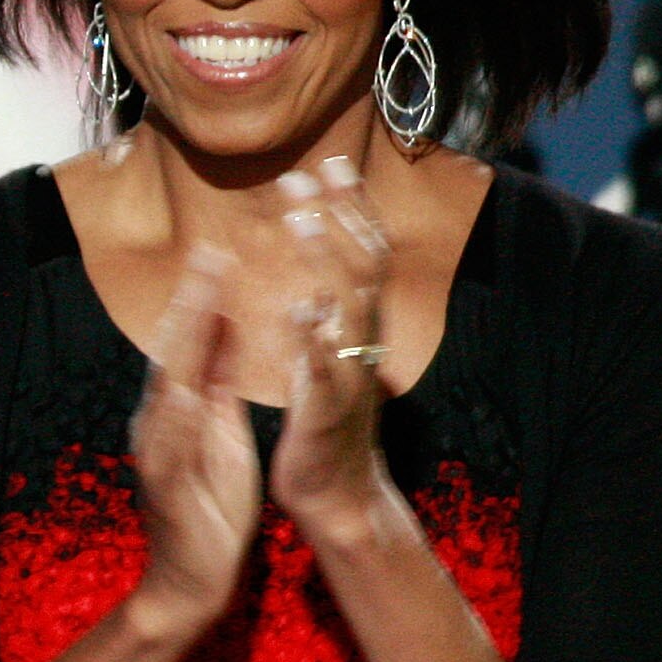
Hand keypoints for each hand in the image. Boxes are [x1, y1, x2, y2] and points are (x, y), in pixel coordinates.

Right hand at [127, 244, 261, 636]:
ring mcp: (158, 453)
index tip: (220, 252)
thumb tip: (227, 326)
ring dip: (181, 350)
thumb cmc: (210, 504)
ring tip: (198, 309)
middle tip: (208, 256)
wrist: (189, 578)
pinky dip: (176, 420)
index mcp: (180, 408)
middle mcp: (161, 422)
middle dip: (191, 306)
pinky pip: (170, 450)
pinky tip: (185, 394)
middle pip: (173, 354)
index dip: (203, 299)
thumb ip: (220, 382)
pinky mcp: (167, 488)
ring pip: (167, 391)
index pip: (190, 344)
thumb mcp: (224, 432)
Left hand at [266, 156, 403, 541]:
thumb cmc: (328, 427)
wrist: (339, 499)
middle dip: (339, 218)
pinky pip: (322, 375)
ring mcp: (347, 380)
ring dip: (328, 264)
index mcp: (357, 333)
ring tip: (304, 221)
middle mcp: (361, 348)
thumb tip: (320, 271)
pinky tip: (299, 312)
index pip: (362, 259)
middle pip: (361, 272)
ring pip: (347, 313)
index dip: (351, 211)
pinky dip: (313, 343)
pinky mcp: (325, 416)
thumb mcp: (330, 360)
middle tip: (307, 172)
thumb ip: (330, 317)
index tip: (332, 163)